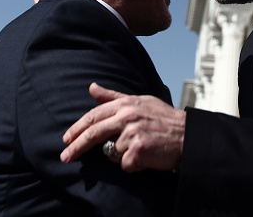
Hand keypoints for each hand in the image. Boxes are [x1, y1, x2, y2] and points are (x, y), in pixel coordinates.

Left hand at [60, 82, 185, 172]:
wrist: (187, 135)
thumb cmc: (164, 119)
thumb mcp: (140, 101)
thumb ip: (113, 97)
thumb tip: (91, 87)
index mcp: (126, 104)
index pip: (94, 116)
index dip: (77, 128)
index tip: (66, 138)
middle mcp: (127, 117)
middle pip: (93, 133)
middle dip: (76, 146)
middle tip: (65, 157)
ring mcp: (133, 133)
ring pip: (112, 152)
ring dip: (122, 155)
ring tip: (141, 147)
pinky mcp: (138, 150)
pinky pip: (124, 164)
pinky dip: (132, 164)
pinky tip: (146, 156)